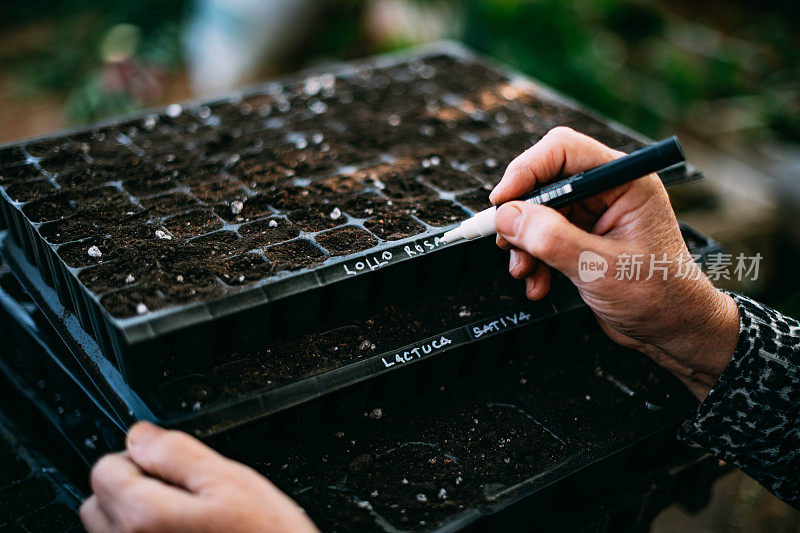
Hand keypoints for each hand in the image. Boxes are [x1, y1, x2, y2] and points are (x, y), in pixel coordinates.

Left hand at [81, 422, 318, 532]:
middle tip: (182, 494)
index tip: (171, 467)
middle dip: (131, 488)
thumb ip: (176, 453)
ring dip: (136, 519)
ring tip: (185, 521)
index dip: (140, 457)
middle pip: (99, 503)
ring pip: (110, 532)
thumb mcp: (230, 481)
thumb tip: (139, 435)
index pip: (105, 468)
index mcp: (144, 517)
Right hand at [491, 127, 738, 399]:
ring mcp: (595, 216)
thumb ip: (551, 238)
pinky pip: (543, 237)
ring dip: (524, 244)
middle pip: (544, 182)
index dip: (526, 169)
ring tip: (525, 272)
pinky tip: (539, 284)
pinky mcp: (583, 239)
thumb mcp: (598, 267)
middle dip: (522, 216)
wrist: (674, 332)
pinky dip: (534, 259)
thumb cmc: (659, 297)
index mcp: (625, 182)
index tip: (502, 201)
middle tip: (508, 243)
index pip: (563, 151)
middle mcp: (609, 192)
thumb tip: (507, 216)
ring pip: (538, 213)